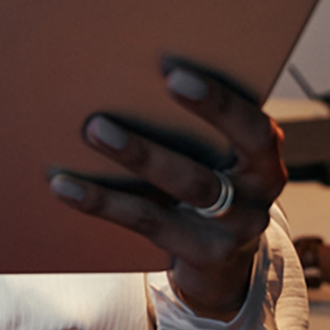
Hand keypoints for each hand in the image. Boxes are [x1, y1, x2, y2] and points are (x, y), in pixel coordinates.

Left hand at [49, 64, 287, 320]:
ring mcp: (232, 231)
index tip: (172, 75)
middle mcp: (256, 195)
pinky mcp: (203, 255)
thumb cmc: (212, 177)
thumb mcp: (220, 151)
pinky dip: (103, 201)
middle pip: (202, 174)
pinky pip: (147, 222)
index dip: (217, 103)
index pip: (253, 129)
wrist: (226, 259)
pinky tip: (65, 185)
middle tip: (97, 121)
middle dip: (148, 148)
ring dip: (131, 163)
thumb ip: (196, 121)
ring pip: (177, 196)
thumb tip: (127, 70)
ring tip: (90, 134)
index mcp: (264, 158)